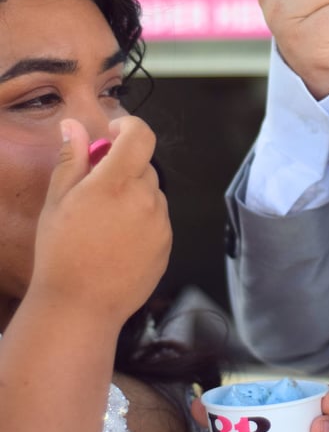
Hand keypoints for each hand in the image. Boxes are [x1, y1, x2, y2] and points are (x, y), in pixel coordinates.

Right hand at [30, 116, 170, 329]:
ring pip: (152, 194)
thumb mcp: (58, 201)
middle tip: (96, 190)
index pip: (141, 135)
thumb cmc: (62, 252)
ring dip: (134, 196)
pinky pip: (158, 219)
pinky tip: (118, 241)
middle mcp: (146, 199)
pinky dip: (143, 220)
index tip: (112, 134)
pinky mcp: (168, 244)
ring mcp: (161, 223)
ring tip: (104, 223)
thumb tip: (74, 125)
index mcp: (117, 183)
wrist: (81, 306)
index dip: (128, 126)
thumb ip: (72, 159)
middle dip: (123, 168)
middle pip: (145, 166)